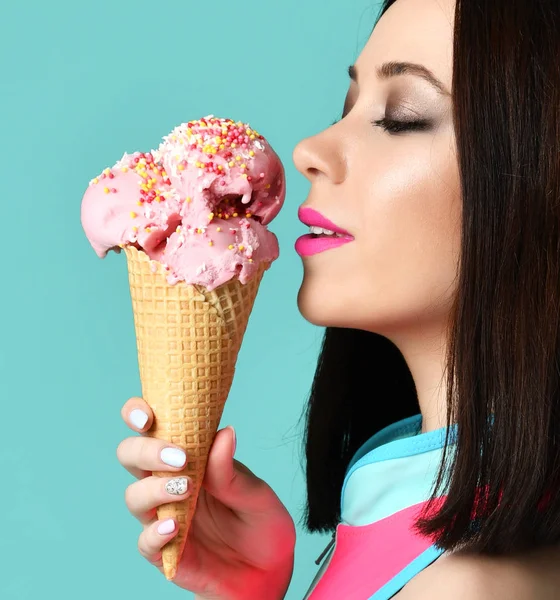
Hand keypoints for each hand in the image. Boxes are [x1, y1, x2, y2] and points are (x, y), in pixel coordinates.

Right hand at [116, 397, 295, 598]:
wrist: (268, 572)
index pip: (154, 426)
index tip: (146, 416)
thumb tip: (225, 432)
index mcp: (191, 455)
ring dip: (155, 490)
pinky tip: (175, 527)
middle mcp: (170, 481)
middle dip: (145, 451)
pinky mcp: (165, 550)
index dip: (138, 414)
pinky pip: (144, 542)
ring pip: (134, 496)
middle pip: (131, 456)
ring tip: (185, 490)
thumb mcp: (257, 494)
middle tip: (179, 458)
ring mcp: (164, 515)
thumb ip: (232, 471)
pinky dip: (154, 533)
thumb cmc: (261, 523)